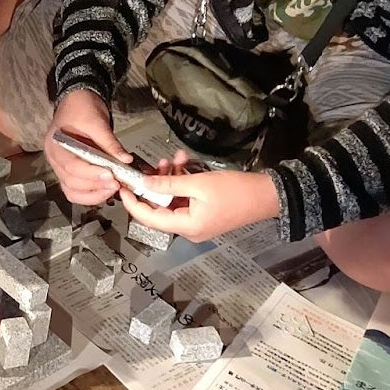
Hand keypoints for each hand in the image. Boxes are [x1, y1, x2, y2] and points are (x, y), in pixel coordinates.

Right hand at [44, 90, 129, 205]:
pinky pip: (76, 190)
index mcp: (56, 144)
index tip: (110, 175)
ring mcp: (61, 167)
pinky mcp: (70, 171)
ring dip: (93, 194)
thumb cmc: (82, 108)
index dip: (91, 173)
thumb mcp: (97, 121)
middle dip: (95, 186)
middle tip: (116, 183)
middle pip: (71, 182)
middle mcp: (55, 159)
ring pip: (72, 191)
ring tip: (112, 189)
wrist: (78, 101)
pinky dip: (90, 194)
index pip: (71, 165)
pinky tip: (105, 190)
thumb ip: (110, 142)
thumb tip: (126, 160)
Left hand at [118, 169, 280, 242]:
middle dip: (155, 183)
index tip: (121, 187)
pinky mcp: (204, 214)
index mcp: (186, 227)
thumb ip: (168, 185)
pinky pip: (184, 199)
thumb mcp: (198, 184)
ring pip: (172, 200)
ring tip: (174, 159)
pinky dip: (182, 182)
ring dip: (170, 179)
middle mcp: (189, 230)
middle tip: (155, 164)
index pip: (148, 218)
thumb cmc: (236, 191)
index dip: (132, 203)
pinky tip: (183, 164)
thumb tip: (144, 184)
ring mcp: (197, 223)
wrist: (268, 195)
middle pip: (159, 208)